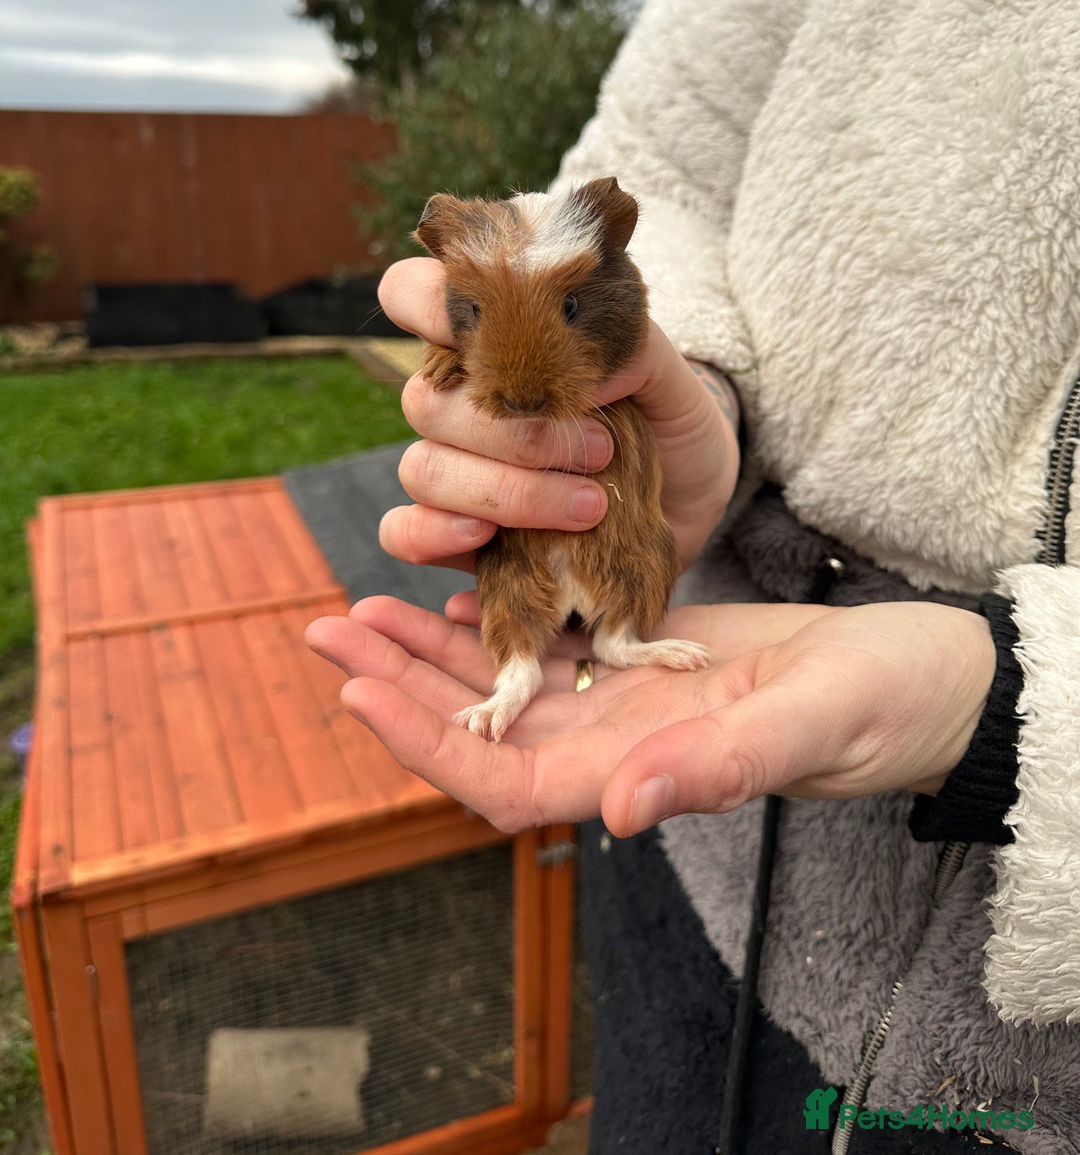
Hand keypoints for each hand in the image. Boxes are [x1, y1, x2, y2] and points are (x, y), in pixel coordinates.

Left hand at [306, 596, 995, 834]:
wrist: (909, 677)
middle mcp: (614, 745)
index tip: (358, 693)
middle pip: (481, 727)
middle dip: (400, 683)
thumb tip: (627, 811)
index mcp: (639, 774)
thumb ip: (720, 769)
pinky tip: (458, 585)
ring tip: (367, 603)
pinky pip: (550, 643)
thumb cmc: (875, 712)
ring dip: (433, 647)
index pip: (505, 781)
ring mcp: (623, 702)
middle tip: (327, 627)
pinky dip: (500, 617)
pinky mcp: (641, 658)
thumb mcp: (805, 730)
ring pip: (506, 682)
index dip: (426, 747)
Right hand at [377, 257, 739, 572]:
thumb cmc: (668, 425)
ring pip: (423, 469)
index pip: (411, 294)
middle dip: (516, 431)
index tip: (502, 336)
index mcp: (491, 339)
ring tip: (589, 505)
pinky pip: (405, 534)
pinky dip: (437, 536)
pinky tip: (489, 539)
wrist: (689, 507)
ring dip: (506, 491)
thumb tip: (566, 344)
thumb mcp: (669, 376)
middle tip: (601, 448)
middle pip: (424, 400)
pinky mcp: (456, 535)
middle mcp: (458, 400)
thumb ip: (628, 346)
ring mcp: (452, 468)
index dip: (429, 305)